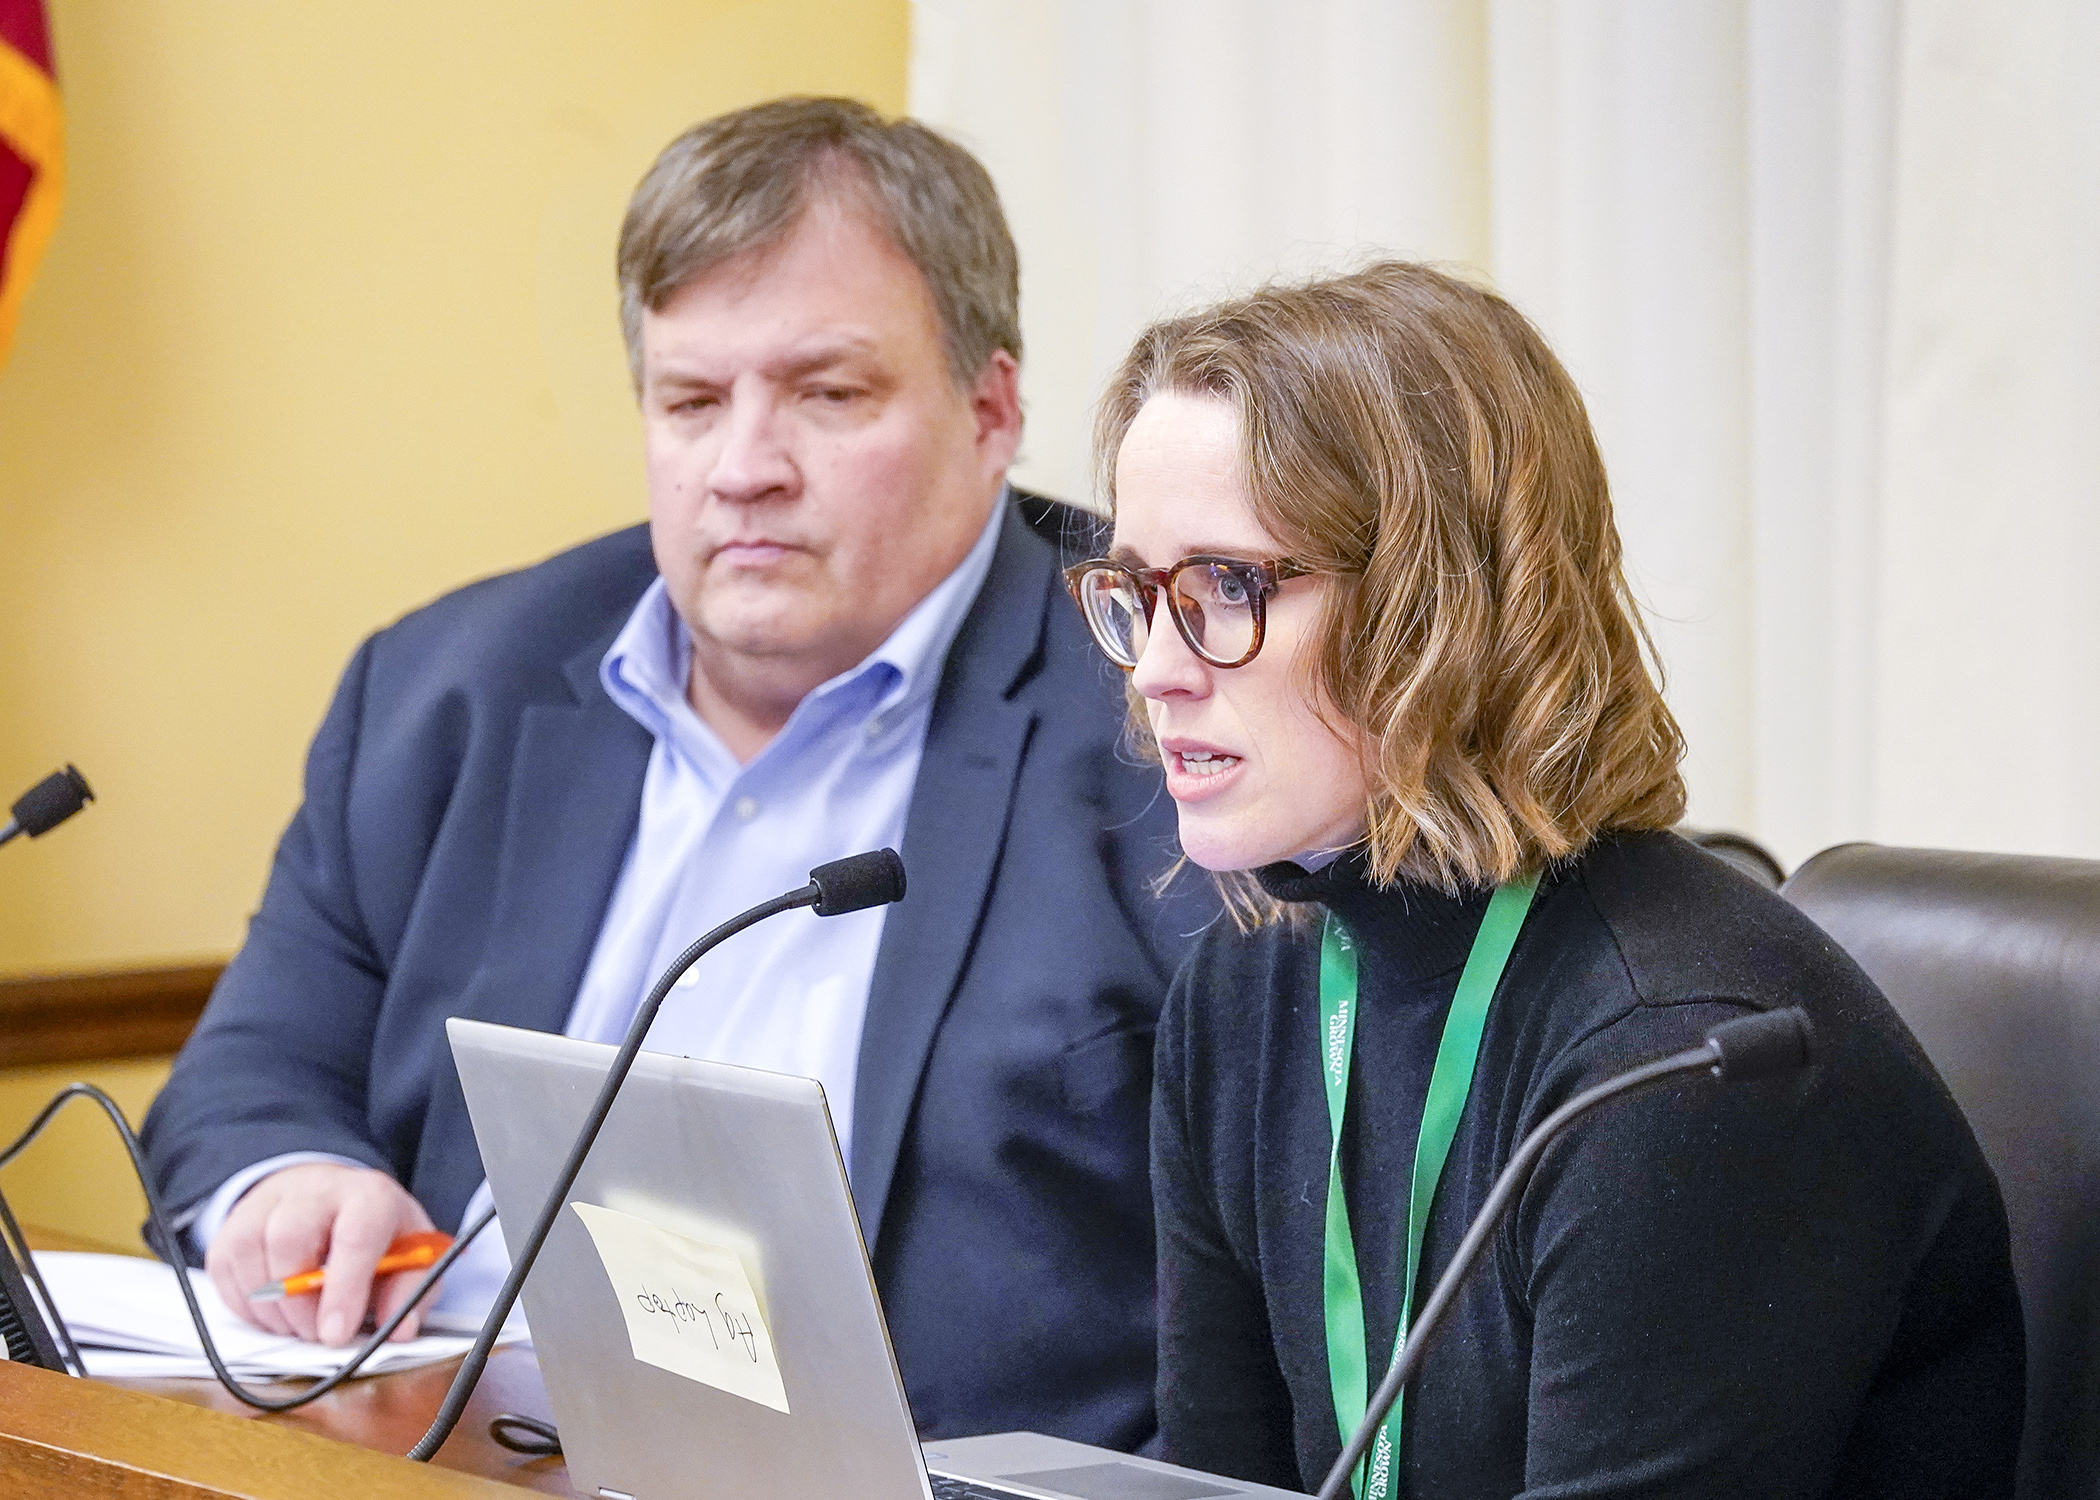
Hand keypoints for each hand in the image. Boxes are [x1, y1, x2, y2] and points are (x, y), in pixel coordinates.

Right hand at [205, 1162, 438, 1346]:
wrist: (333, 1198)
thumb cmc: (375, 1234)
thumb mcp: (412, 1256)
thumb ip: (410, 1293)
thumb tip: (400, 1330)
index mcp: (368, 1195)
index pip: (355, 1236)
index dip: (344, 1289)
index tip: (336, 1334)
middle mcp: (315, 1190)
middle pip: (289, 1239)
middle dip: (299, 1304)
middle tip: (316, 1334)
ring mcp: (267, 1204)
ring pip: (250, 1254)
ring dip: (271, 1309)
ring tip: (299, 1325)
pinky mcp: (233, 1226)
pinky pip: (225, 1270)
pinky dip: (246, 1306)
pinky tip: (275, 1313)